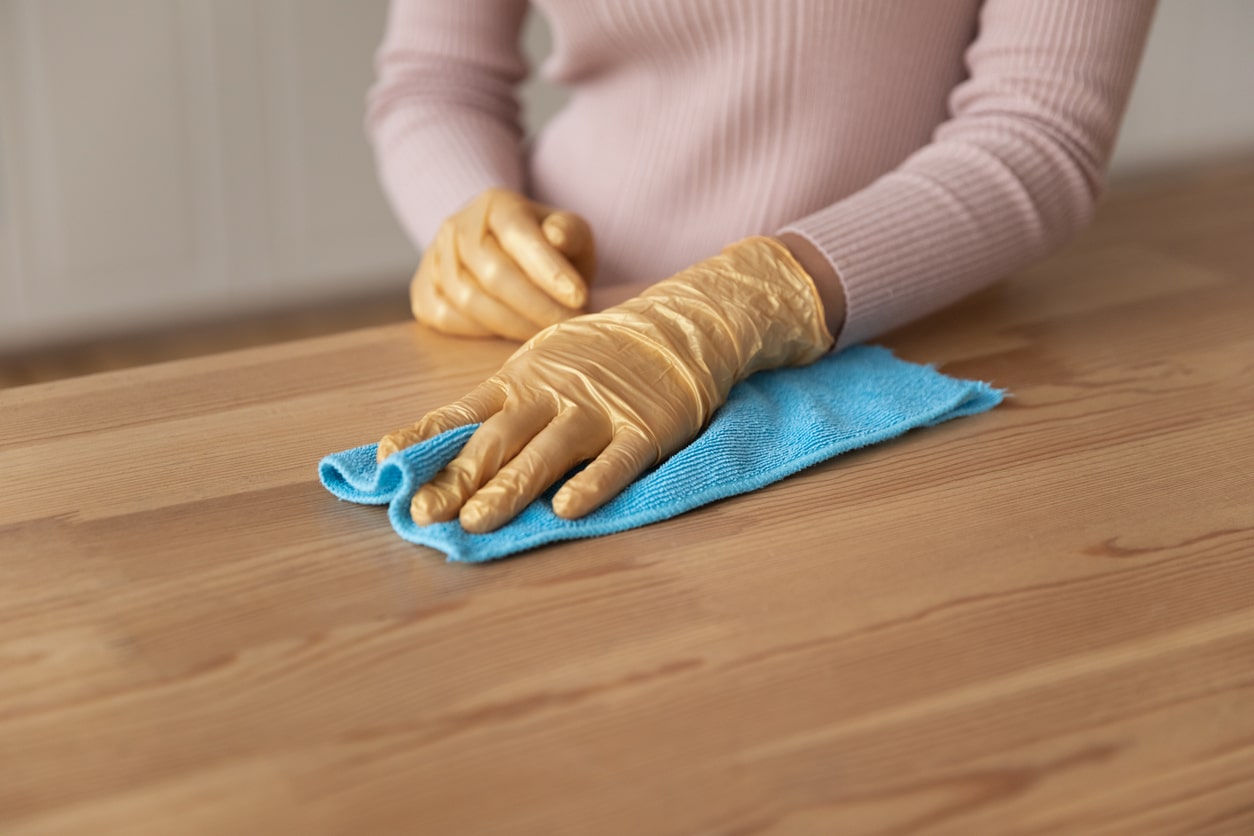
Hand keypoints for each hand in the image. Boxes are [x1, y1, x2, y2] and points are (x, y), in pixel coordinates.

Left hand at [379, 237, 833, 532]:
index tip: (386, 465)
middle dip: (457, 477)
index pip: (461, 414)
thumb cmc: (596, 356)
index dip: (424, 439)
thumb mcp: (538, 366)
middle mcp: (551, 396)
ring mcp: (597, 413)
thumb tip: (439, 446)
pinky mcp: (642, 430)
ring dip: (510, 487)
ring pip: (548, 452)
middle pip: (498, 439)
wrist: (676, 328)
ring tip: (477, 521)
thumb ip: (498, 405)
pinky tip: (567, 509)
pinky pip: (616, 461)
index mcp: (520, 382)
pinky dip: (592, 484)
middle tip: (423, 513)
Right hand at [411, 188, 596, 340]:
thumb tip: (557, 236)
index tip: (579, 298)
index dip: (550, 271)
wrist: (502, 252)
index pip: (520, 236)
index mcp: (496, 204)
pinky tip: (512, 334)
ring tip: (547, 333)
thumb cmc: (545, 246)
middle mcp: (457, 226)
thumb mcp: (568, 232)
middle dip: (537, 307)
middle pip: (495, 275)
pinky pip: (449, 319)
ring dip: (514, 325)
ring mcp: (434, 258)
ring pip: (471, 302)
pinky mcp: (422, 290)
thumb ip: (570, 231)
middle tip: (569, 326)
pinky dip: (483, 333)